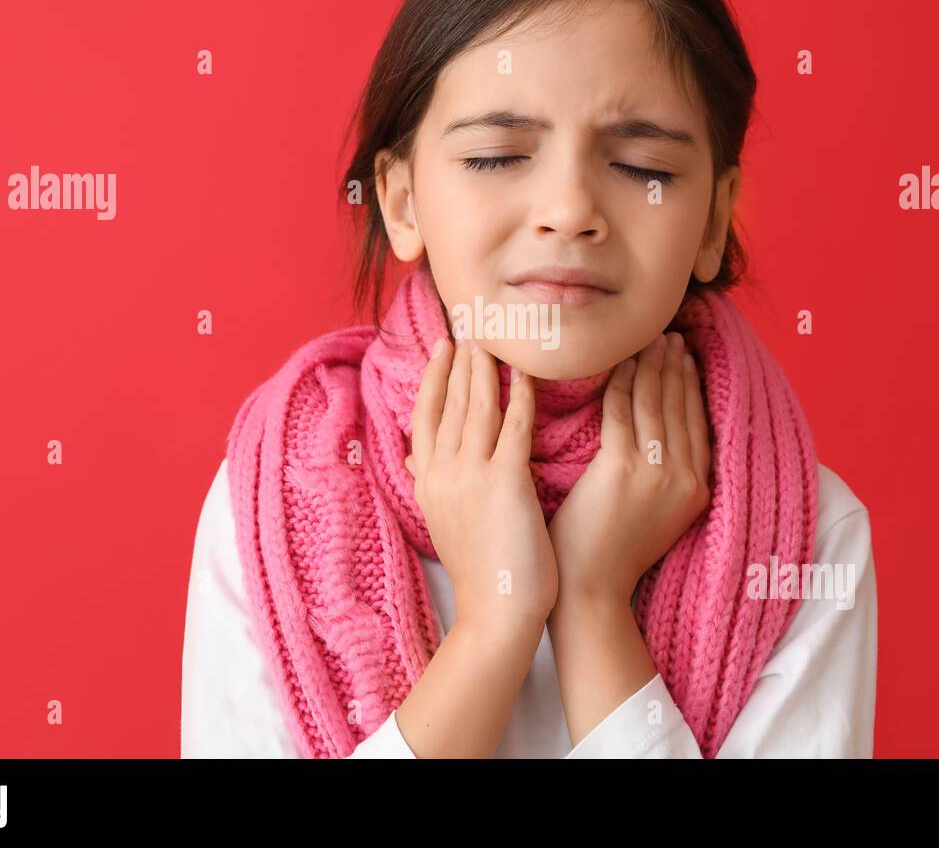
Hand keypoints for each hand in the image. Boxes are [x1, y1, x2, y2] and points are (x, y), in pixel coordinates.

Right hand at [404, 336, 557, 630]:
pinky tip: (527, 374)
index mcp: (427, 481)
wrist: (496, 612)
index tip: (441, 348)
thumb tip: (411, 458)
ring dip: (485, 368)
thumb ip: (429, 482)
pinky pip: (513, 426)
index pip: (425, 417)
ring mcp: (471, 475)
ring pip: (476, 406)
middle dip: (459, 361)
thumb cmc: (480, 571)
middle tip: (471, 326)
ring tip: (494, 338)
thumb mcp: (442, 521)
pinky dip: (520, 395)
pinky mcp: (505, 481)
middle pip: (449, 402)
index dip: (433, 378)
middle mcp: (442, 472)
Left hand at [547, 332, 710, 605]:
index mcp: (697, 490)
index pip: (697, 423)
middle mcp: (685, 478)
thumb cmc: (610, 553)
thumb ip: (662, 477)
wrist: (590, 591)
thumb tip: (655, 436)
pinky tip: (615, 363)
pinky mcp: (622, 468)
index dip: (691, 386)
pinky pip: (621, 411)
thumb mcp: (654, 514)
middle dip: (674, 366)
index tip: (684, 358)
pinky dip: (619, 382)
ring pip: (654, 402)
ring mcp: (655, 472)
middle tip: (666, 337)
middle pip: (681, 406)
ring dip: (650, 365)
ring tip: (646, 340)